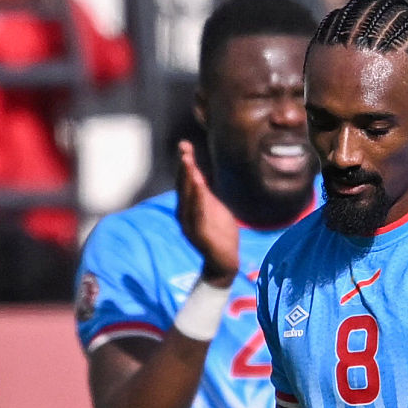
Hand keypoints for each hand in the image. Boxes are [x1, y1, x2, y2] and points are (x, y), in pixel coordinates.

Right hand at [176, 140, 238, 286]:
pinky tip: (199, 185)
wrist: (224, 262)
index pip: (184, 182)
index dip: (184, 164)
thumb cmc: (219, 234)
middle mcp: (184, 214)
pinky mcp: (200, 235)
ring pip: (188, 199)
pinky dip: (197, 199)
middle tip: (184, 149)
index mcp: (188, 207)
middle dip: (183, 168)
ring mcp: (190, 225)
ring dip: (187, 181)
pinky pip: (198, 214)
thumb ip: (203, 193)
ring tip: (189, 163)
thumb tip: (196, 173)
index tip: (184, 145)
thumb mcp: (212, 208)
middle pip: (183, 187)